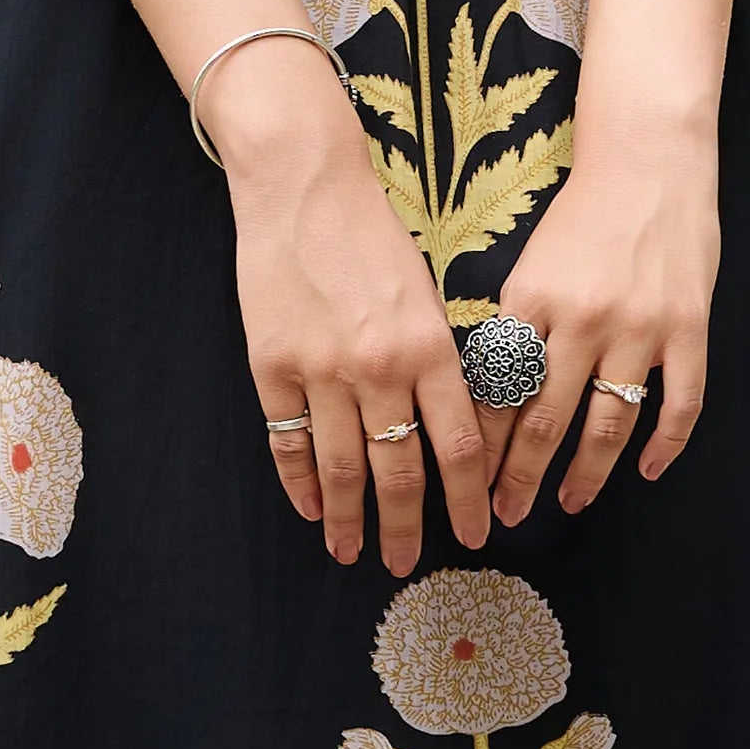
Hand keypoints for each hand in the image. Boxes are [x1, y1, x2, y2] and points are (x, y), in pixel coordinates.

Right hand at [216, 48, 488, 572]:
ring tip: (351, 552)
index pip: (460, 444)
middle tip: (405, 564)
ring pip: (342, 467)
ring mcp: (323, 370)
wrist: (303, 184)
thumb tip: (451, 423)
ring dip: (350, 518)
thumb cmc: (372, 232)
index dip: (468, 498)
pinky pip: (288, 441)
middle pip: (400, 469)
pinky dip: (300, 482)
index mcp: (431, 346)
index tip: (476, 533)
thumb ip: (437, 358)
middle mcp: (381, 367)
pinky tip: (311, 508)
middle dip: (406, 526)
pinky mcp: (273, 365)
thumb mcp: (426, 292)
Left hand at [487, 101, 717, 525]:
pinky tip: (648, 471)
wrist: (650, 157)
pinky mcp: (689, 327)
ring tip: (570, 501)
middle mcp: (583, 319)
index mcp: (532, 301)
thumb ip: (517, 328)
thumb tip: (492, 397)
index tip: (468, 484)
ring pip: (610, 422)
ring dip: (587, 472)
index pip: (499, 393)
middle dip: (521, 476)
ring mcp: (641, 327)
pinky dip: (664, 444)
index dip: (482, 446)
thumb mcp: (531, 265)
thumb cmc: (583, 213)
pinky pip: (680, 402)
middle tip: (508, 516)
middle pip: (547, 420)